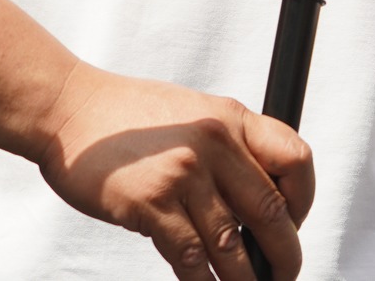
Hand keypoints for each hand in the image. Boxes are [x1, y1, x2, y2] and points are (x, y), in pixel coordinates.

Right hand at [33, 63, 314, 280]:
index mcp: (232, 119)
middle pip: (272, 211)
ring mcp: (183, 174)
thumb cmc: (130, 118)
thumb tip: (262, 202)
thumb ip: (230, 149)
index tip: (295, 224)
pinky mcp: (150, 204)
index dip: (304, 200)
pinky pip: (191, 257)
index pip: (296, 160)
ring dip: (244, 278)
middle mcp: (215, 143)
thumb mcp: (196, 114)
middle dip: (284, 254)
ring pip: (232, 244)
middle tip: (283, 274)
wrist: (70, 109)